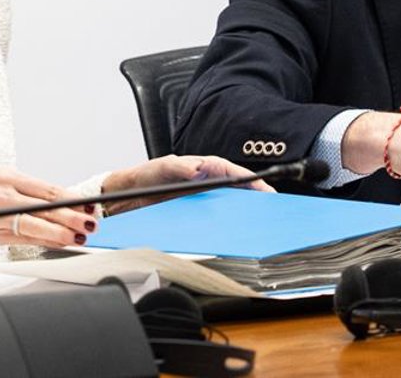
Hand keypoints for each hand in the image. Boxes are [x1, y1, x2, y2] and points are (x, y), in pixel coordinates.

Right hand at [0, 168, 98, 252]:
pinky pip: (21, 237)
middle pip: (44, 205)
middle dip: (71, 216)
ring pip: (34, 222)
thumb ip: (30, 197)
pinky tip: (56, 244)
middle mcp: (4, 191)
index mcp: (9, 176)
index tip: (89, 206)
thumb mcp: (3, 186)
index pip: (47, 188)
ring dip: (58, 232)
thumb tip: (63, 208)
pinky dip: (41, 241)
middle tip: (90, 223)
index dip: (71, 198)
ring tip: (77, 237)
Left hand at [101, 155, 274, 215]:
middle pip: (237, 189)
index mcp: (203, 167)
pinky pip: (217, 217)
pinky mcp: (197, 211)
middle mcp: (207, 181)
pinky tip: (235, 233)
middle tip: (270, 211)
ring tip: (258, 225)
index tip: (266, 191)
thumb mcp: (162, 167)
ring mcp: (203, 197)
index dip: (252, 181)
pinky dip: (228, 223)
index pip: (233, 172)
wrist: (130, 194)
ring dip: (243, 213)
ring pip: (230, 204)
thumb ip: (180, 167)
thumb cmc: (147, 176)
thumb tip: (198, 169)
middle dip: (255, 198)